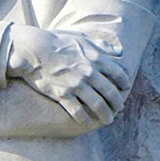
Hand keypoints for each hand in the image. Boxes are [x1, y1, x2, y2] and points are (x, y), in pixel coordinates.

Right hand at [6, 25, 130, 124]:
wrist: (33, 50)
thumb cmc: (57, 41)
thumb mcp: (82, 38)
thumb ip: (102, 46)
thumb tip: (120, 52)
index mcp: (95, 58)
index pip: (118, 73)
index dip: (124, 83)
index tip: (126, 88)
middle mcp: (89, 72)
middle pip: (110, 92)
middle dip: (117, 103)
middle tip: (119, 109)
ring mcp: (76, 85)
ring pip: (98, 105)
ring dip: (105, 115)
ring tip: (108, 120)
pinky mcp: (63, 94)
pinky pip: (78, 111)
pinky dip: (85, 118)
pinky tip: (87, 122)